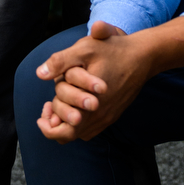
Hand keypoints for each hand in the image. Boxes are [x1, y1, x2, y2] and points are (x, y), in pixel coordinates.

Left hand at [36, 21, 145, 142]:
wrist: (144, 56)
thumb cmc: (114, 50)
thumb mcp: (85, 49)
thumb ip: (61, 61)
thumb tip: (39, 73)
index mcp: (90, 105)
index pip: (64, 132)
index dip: (48, 126)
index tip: (44, 110)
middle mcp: (100, 116)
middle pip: (70, 135)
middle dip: (54, 122)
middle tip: (48, 106)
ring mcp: (108, 117)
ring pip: (81, 133)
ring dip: (67, 122)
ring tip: (59, 104)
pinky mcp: (114, 114)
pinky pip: (92, 127)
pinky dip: (81, 121)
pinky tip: (77, 104)